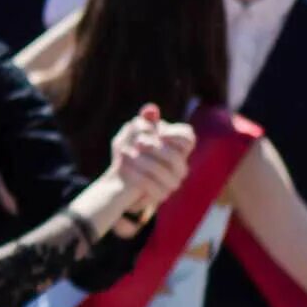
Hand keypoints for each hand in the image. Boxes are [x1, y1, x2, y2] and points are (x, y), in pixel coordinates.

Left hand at [108, 105, 194, 219]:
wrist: (119, 180)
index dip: (176, 134)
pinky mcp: (160, 196)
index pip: (188, 138)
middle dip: (155, 148)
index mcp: (176, 147)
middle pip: (175, 156)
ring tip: (124, 153)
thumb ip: (143, 122)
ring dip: (142, 161)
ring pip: (163, 172)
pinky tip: (123, 167)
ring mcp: (172, 182)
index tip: (160, 132)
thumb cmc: (129, 152)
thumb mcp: (130, 134)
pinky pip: (151, 186)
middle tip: (138, 141)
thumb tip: (150, 110)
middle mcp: (179, 166)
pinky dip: (136, 175)